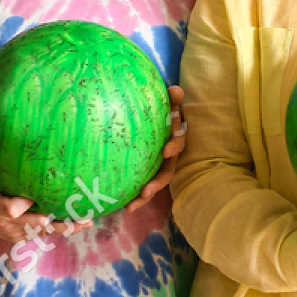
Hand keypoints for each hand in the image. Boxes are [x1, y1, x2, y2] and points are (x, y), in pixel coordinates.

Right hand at [0, 159, 89, 242]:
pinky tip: (83, 223)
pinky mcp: (21, 237)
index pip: (7, 209)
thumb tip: (8, 129)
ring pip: (41, 232)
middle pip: (31, 225)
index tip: (29, 200)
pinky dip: (62, 229)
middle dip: (50, 221)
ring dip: (65, 227)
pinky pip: (43, 234)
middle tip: (71, 216)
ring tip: (87, 220)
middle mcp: (4, 223)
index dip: (18, 206)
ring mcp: (13, 233)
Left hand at [127, 85, 184, 212]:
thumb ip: (172, 99)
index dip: (174, 147)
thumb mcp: (168, 106)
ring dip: (143, 197)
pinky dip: (132, 197)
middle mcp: (168, 159)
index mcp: (174, 141)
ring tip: (130, 207)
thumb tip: (176, 90)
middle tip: (147, 191)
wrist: (156, 123)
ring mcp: (156, 169)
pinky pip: (140, 188)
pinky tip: (119, 206)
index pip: (177, 144)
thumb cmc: (161, 114)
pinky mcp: (145, 175)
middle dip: (157, 184)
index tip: (166, 151)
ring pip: (153, 186)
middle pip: (165, 174)